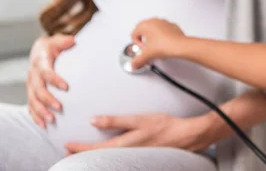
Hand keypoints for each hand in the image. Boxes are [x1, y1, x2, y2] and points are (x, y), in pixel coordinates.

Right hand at [27, 34, 74, 128]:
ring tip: (51, 121)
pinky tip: (43, 125)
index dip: (55, 80)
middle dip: (48, 100)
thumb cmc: (53, 47)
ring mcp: (31, 85)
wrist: (40, 51)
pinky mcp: (31, 93)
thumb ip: (64, 41)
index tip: (66, 87)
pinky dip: (36, 116)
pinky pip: (31, 107)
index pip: (46, 72)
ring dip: (41, 112)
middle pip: (38, 90)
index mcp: (40, 62)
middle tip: (60, 108)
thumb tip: (72, 40)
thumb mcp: (57, 40)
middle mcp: (33, 75)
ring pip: (33, 101)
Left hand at [64, 113, 213, 154]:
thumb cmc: (163, 126)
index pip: (94, 149)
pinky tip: (108, 152)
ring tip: (84, 153)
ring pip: (107, 159)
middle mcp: (126, 154)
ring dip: (94, 155)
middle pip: (98, 158)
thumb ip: (115, 120)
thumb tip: (94, 120)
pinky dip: (107, 156)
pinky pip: (118, 158)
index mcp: (123, 145)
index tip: (67, 145)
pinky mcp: (139, 155)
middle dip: (82, 155)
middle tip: (69, 153)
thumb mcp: (138, 119)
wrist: (184, 136)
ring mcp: (133, 157)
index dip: (78, 148)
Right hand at [130, 18, 186, 69]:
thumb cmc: (165, 45)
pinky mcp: (172, 26)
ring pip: (154, 29)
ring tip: (156, 48)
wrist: (180, 46)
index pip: (134, 34)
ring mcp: (164, 22)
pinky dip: (162, 37)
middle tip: (147, 48)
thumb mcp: (147, 55)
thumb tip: (134, 64)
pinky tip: (164, 45)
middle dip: (144, 40)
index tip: (142, 49)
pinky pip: (164, 30)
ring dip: (153, 38)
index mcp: (145, 25)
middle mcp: (154, 21)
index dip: (137, 44)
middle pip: (143, 30)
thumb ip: (137, 60)